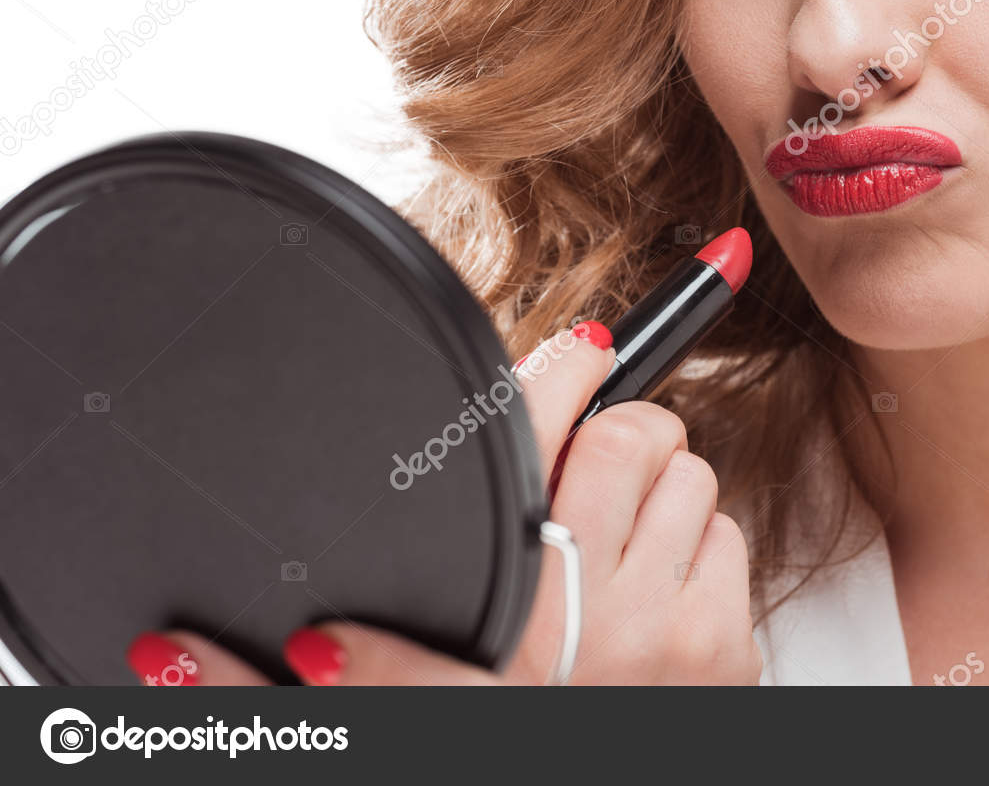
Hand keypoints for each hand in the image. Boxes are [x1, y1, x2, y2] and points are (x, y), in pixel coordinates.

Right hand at [124, 322, 762, 685]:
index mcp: (501, 626)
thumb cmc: (498, 734)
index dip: (550, 380)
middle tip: (588, 464)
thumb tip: (167, 655)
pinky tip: (651, 592)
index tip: (579, 348)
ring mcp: (676, 637)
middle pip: (636, 436)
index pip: (526, 449)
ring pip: (694, 479)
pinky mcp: (727, 655)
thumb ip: (281, 680)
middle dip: (615, 436)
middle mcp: (596, 625)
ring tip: (612, 547)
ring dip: (658, 495)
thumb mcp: (390, 711)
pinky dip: (696, 549)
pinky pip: (728, 539)